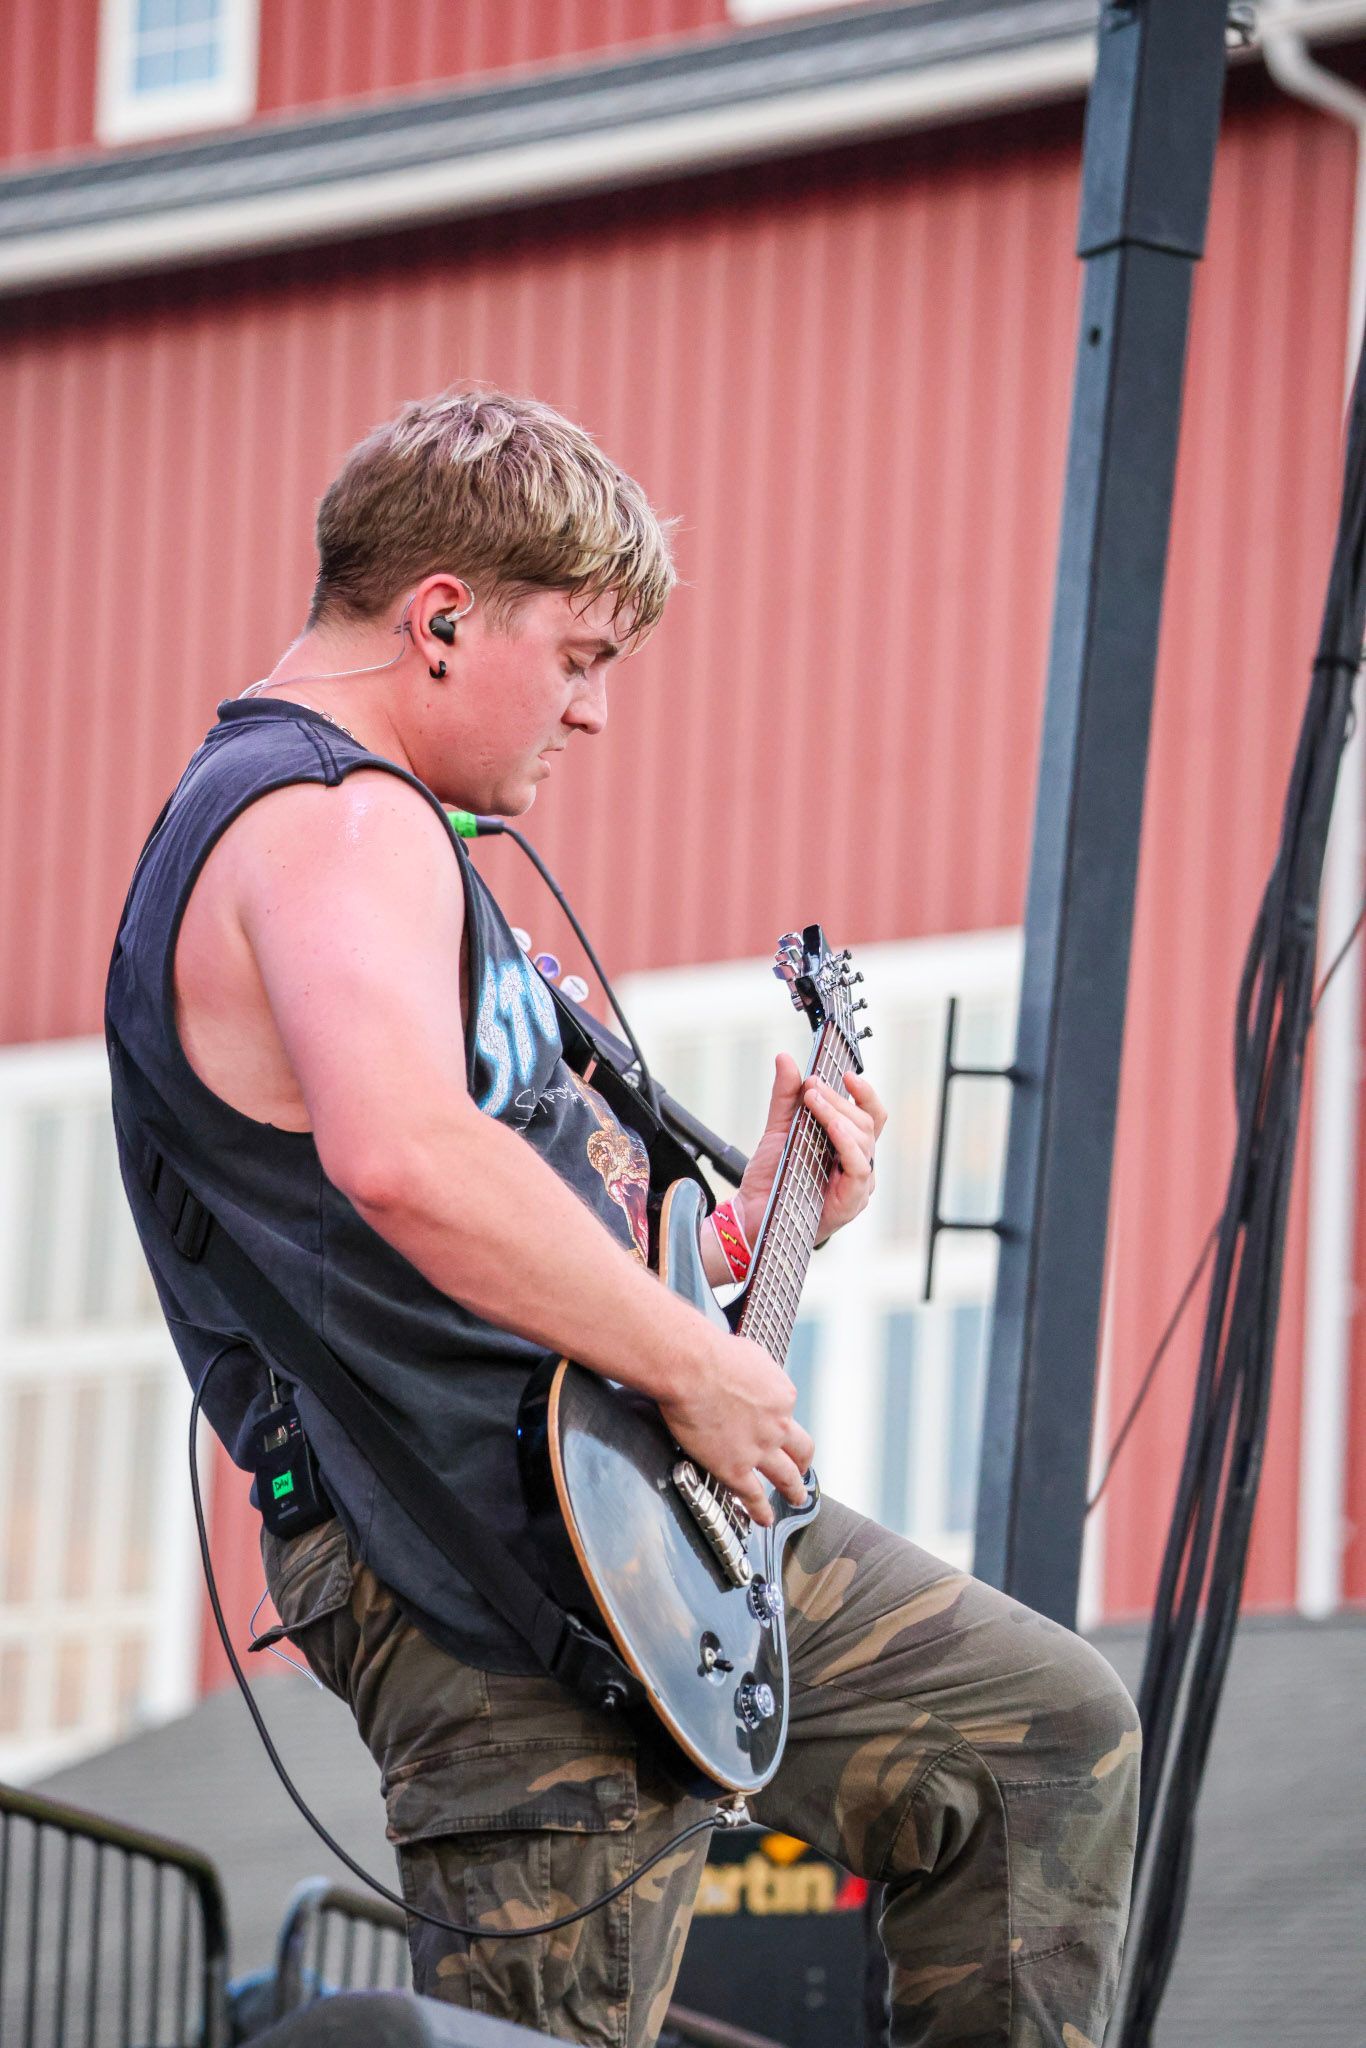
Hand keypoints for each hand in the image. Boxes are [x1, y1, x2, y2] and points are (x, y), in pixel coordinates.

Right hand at [658, 1328, 814, 1527]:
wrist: (691, 1367)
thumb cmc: (710, 1352)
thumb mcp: (748, 1354)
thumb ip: (755, 1373)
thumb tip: (749, 1374)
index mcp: (782, 1395)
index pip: (785, 1412)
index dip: (777, 1419)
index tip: (770, 1424)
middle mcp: (778, 1424)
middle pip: (801, 1449)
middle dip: (802, 1462)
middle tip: (801, 1470)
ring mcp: (760, 1450)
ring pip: (786, 1477)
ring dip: (793, 1490)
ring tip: (795, 1498)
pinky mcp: (736, 1469)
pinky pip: (754, 1496)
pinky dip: (761, 1511)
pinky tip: (764, 1519)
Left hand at [738, 1054, 886, 1248]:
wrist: (751, 1215)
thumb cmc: (772, 1179)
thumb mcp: (779, 1129)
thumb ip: (786, 1096)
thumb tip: (785, 1058)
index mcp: (848, 1147)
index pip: (870, 1114)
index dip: (863, 1092)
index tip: (845, 1073)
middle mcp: (859, 1164)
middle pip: (866, 1121)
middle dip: (838, 1099)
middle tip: (811, 1087)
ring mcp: (859, 1184)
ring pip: (864, 1138)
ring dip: (838, 1113)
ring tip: (814, 1100)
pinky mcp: (852, 1201)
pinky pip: (859, 1165)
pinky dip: (847, 1141)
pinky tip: (832, 1126)